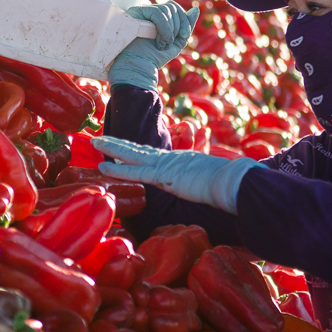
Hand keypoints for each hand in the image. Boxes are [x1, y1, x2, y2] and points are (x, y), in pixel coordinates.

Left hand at [92, 136, 266, 213]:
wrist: (236, 182)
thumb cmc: (233, 186)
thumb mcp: (217, 184)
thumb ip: (211, 185)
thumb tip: (221, 192)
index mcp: (183, 161)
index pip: (155, 156)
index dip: (138, 153)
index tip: (124, 149)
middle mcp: (172, 159)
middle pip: (139, 150)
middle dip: (119, 144)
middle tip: (101, 138)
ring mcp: (167, 166)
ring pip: (132, 155)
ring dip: (112, 149)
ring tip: (95, 143)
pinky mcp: (164, 176)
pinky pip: (135, 173)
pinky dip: (118, 170)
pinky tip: (103, 167)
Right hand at [109, 2, 198, 90]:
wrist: (140, 67)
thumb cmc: (155, 57)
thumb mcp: (176, 42)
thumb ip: (186, 26)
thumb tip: (196, 9)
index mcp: (157, 18)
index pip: (174, 8)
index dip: (184, 20)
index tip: (185, 36)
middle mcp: (148, 12)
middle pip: (172, 6)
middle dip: (178, 25)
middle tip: (171, 42)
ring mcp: (141, 11)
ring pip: (166, 9)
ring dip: (170, 30)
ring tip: (162, 44)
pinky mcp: (135, 12)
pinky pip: (157, 13)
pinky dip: (164, 28)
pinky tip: (159, 40)